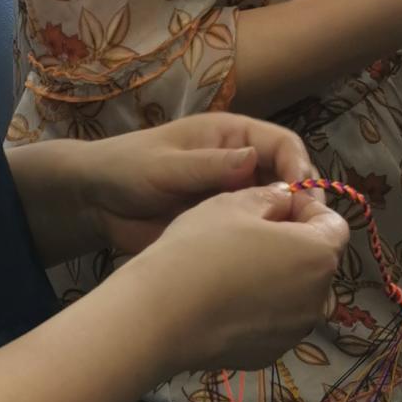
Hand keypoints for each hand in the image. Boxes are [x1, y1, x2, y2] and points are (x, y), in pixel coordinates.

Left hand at [83, 113, 314, 257]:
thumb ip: (206, 165)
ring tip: (294, 251)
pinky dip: (267, 246)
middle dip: (301, 202)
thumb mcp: (164, 166)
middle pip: (288, 178)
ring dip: (288, 226)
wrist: (95, 204)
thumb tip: (253, 159)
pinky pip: (255, 234)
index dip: (299, 168)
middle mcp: (240, 164)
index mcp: (231, 137)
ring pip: (276, 209)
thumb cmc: (126, 169)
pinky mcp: (225, 226)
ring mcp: (234, 197)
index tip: (302, 197)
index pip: (282, 145)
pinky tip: (272, 264)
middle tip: (306, 231)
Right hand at [127, 182, 349, 372]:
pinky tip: (224, 302)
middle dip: (293, 244)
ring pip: (296, 294)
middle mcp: (318, 299)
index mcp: (319, 255)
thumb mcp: (234, 203)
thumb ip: (272, 197)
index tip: (274, 203)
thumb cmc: (201, 248)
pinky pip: (275, 323)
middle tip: (249, 234)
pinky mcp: (271, 356)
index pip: (333, 223)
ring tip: (234, 270)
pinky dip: (260, 310)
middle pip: (316, 262)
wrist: (161, 315)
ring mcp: (295, 333)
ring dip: (278, 278)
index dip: (306, 207)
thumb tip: (285, 200)